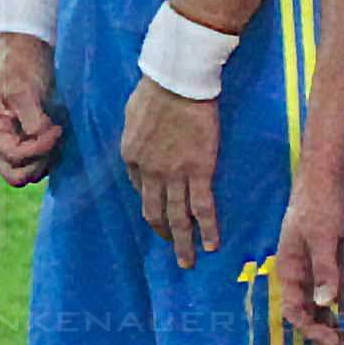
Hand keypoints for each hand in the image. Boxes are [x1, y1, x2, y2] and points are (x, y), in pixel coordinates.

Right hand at [0, 36, 63, 187]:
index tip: (58, 129)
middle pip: (16, 175)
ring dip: (45, 159)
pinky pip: (33, 162)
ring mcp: (3, 145)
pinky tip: (53, 134)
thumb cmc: (20, 66)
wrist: (21, 52)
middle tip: (57, 137)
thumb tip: (42, 139)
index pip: (15, 156)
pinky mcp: (17, 143)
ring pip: (26, 172)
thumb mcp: (24, 90)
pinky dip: (46, 154)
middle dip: (41, 161)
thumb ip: (32, 120)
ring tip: (56, 133)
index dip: (40, 148)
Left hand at [121, 77, 221, 265]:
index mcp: (131, 158)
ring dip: (184, 243)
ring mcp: (174, 175)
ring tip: (189, 261)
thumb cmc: (155, 91)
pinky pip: (202, 207)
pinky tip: (212, 244)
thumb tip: (140, 144)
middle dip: (164, 234)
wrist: (178, 82)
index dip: (152, 201)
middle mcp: (150, 173)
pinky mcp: (199, 171)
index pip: (140, 189)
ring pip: (178, 217)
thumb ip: (135, 135)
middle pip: (155, 213)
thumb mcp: (132, 115)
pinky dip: (208, 228)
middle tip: (173, 252)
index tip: (162, 209)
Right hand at [272, 177, 343, 344]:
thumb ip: (324, 268)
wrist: (329, 171)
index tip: (333, 339)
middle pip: (307, 314)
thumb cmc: (319, 199)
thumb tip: (324, 303)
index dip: (311, 330)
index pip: (294, 311)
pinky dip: (343, 307)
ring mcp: (317, 268)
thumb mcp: (321, 234)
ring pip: (321, 306)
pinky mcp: (333, 261)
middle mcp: (301, 273)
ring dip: (334, 325)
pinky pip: (336, 291)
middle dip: (323, 335)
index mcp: (289, 268)